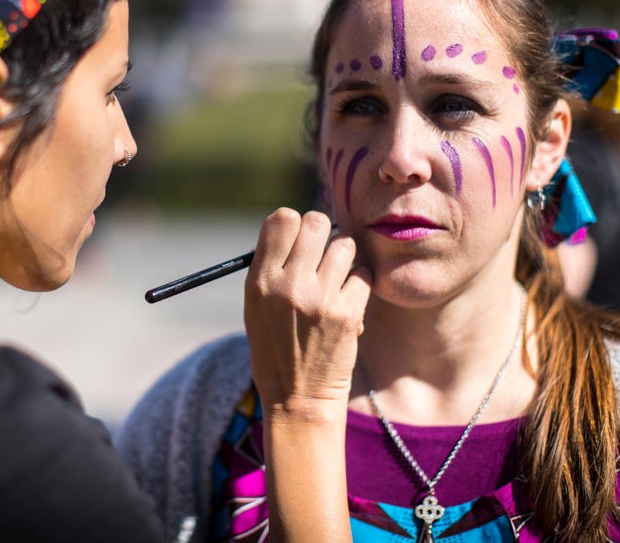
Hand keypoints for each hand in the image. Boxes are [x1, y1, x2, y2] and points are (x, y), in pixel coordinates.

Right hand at [244, 208, 371, 419]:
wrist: (297, 399)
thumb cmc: (276, 349)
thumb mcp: (256, 307)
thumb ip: (272, 267)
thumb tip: (296, 226)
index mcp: (260, 281)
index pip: (281, 219)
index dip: (293, 223)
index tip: (297, 239)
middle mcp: (287, 285)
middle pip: (315, 222)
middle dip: (322, 233)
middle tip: (321, 254)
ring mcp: (319, 298)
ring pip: (344, 244)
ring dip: (344, 257)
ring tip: (336, 279)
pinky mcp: (347, 313)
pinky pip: (363, 274)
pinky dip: (359, 283)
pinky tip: (347, 300)